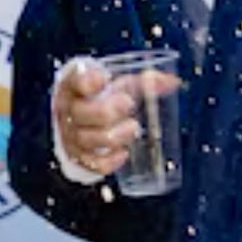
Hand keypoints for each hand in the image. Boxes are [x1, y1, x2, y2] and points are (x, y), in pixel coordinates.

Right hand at [55, 60, 137, 176]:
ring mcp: (72, 136)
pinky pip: (93, 163)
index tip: (104, 78)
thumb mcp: (117, 84)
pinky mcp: (79, 157)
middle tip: (127, 104)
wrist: (80, 122)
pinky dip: (110, 161)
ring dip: (115, 135)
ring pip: (89, 139)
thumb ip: (143, 81)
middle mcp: (69, 111)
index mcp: (74, 87)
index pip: (75, 81)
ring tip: (133, 128)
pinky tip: (123, 153)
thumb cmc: (101, 99)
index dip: (88, 81)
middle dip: (108, 110)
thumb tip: (172, 82)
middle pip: (83, 113)